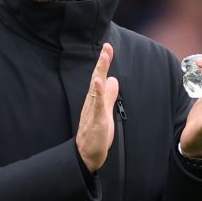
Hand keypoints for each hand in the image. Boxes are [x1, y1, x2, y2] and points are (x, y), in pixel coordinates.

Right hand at [76, 43, 118, 172]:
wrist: (87, 153)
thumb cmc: (96, 134)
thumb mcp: (106, 111)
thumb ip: (109, 95)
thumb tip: (114, 80)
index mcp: (95, 99)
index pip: (100, 77)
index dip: (104, 63)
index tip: (108, 48)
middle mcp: (92, 102)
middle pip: (97, 78)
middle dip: (102, 62)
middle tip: (106, 47)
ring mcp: (93, 110)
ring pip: (96, 88)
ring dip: (100, 72)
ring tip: (104, 57)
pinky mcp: (95, 120)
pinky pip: (96, 105)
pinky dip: (98, 92)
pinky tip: (99, 82)